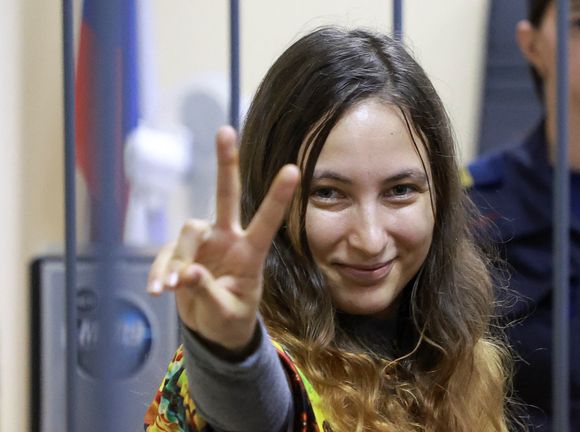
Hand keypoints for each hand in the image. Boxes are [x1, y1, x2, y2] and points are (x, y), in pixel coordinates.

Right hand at [146, 126, 298, 353]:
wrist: (213, 329)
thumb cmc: (230, 319)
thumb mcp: (226, 314)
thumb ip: (209, 294)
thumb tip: (188, 273)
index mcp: (250, 254)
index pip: (266, 221)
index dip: (278, 197)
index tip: (293, 169)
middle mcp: (227, 239)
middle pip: (226, 196)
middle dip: (226, 163)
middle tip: (225, 130)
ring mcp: (203, 243)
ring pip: (187, 231)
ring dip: (178, 258)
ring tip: (174, 287)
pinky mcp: (179, 252)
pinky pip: (166, 255)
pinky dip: (160, 272)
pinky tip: (159, 290)